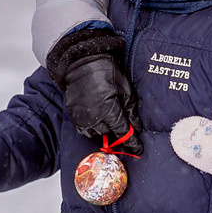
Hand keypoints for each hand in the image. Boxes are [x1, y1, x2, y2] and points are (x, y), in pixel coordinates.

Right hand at [46, 25, 137, 141]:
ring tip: (109, 121)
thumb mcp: (126, 90)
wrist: (83, 62)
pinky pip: (84, 130)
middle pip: (109, 135)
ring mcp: (82, 117)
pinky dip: (92, 128)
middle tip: (122, 127)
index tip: (138, 149)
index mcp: (109, 111)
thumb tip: (136, 127)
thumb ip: (131, 111)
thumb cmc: (106, 72)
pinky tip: (97, 121)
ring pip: (96, 133)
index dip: (132, 143)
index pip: (123, 133)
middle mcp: (94, 117)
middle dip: (117, 133)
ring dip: (104, 130)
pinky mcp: (73, 115)